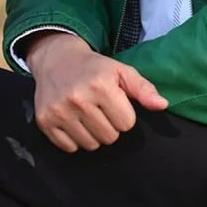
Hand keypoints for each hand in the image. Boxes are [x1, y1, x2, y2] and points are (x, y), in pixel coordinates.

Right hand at [25, 32, 167, 152]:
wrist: (56, 59)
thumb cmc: (94, 68)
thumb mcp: (121, 71)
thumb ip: (144, 89)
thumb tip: (162, 105)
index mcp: (100, 85)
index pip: (126, 124)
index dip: (123, 114)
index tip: (114, 103)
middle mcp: (78, 98)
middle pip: (110, 137)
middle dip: (109, 125)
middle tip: (99, 109)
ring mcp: (59, 111)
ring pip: (91, 145)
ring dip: (93, 134)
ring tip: (87, 115)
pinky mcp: (45, 121)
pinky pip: (70, 147)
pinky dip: (75, 139)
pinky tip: (73, 121)